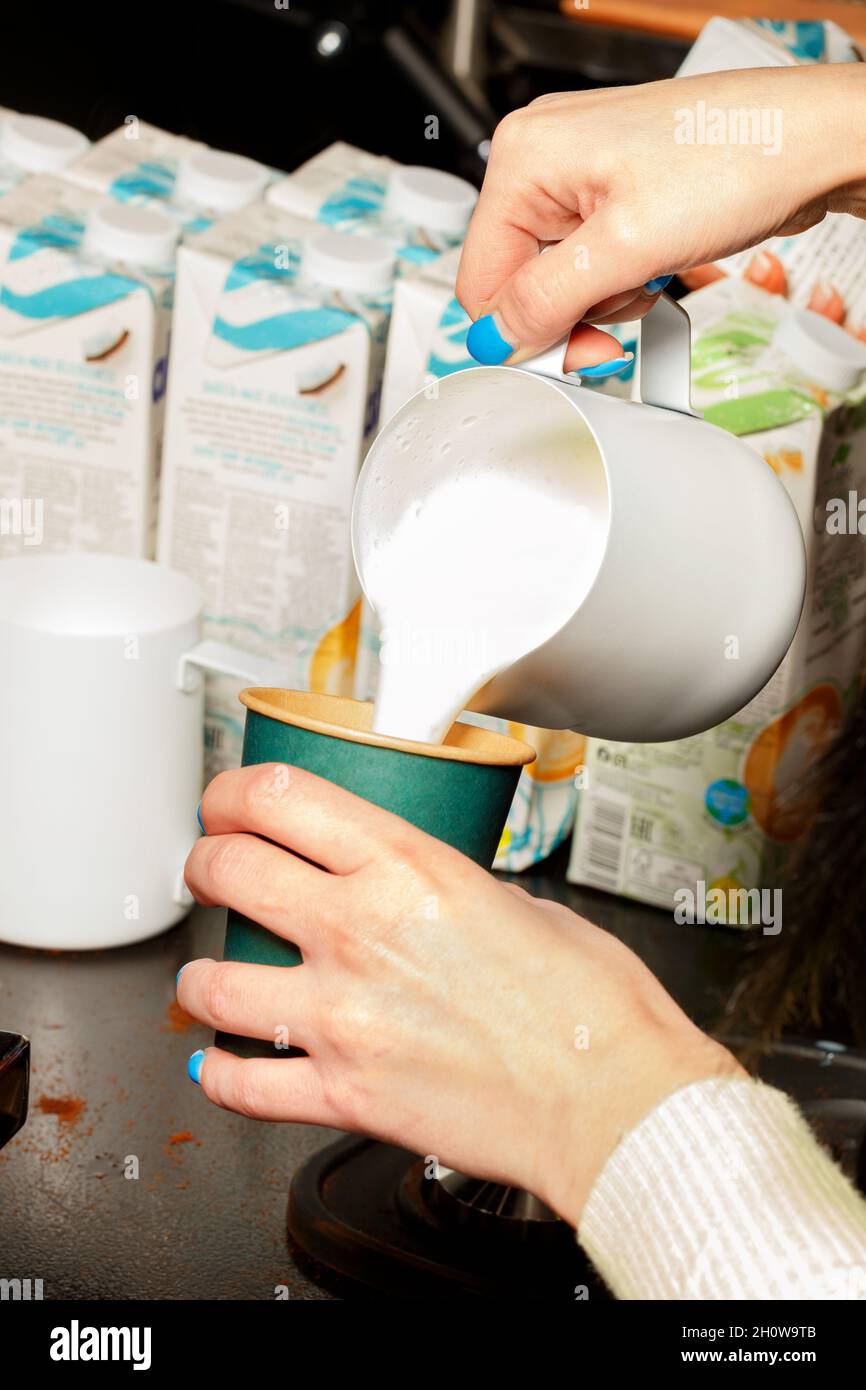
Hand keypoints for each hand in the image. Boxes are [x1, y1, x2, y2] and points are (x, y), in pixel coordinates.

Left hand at [179, 763, 741, 1224]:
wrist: (617, 1103)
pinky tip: (222, 1065)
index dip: (233, 792)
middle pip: (228, 870)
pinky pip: (242, 1086)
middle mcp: (361, 932)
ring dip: (199, 977)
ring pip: (211, 983)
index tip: (227, 802)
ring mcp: (344, 1016)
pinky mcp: (345, 1094)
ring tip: (207, 978)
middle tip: (209, 870)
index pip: (280, 797)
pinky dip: (220, 1076)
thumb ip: (449, 891)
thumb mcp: (523, 903)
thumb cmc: (594, 1007)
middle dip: (203, 862)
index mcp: (410, 869)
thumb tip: (420, 897)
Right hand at [457, 65, 865, 371]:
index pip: (480, 282)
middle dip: (570, 313)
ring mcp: (579, 176)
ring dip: (604, 299)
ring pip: (558, 280)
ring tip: (649, 271)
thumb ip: (548, 300)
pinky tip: (656, 265)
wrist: (811, 140)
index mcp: (524, 159)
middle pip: (519, 282)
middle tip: (621, 310)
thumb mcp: (627, 247)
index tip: (569, 352)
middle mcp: (543, 161)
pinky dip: (623, 281)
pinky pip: (593, 264)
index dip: (521, 330)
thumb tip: (495, 337)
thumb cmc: (736, 158)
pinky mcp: (614, 194)